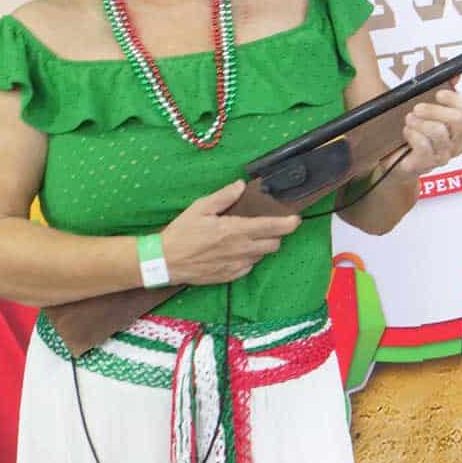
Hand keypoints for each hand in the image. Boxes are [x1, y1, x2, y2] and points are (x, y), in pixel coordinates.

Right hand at [159, 180, 301, 286]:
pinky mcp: (230, 276)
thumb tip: (240, 186)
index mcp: (235, 230)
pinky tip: (235, 251)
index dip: (288, 223)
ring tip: (246, 237)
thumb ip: (223, 196)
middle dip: (276, 235)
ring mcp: (236, 266)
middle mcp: (241, 250)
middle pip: (274, 244)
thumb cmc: (181, 233)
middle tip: (266, 226)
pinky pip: (249, 267)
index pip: (272, 227)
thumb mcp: (200, 208)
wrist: (165, 262)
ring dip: (260, 246)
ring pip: (261, 256)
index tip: (296, 219)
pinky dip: (248, 258)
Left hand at [397, 81, 461, 177]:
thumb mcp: (427, 108)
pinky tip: (407, 132)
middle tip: (417, 108)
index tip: (438, 94)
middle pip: (457, 119)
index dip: (456, 99)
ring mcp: (444, 154)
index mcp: (460, 126)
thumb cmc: (414, 130)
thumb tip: (455, 74)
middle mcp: (457, 141)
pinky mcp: (428, 164)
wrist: (395, 158)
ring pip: (439, 131)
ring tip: (409, 119)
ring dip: (420, 121)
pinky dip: (412, 134)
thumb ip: (442, 90)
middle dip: (434, 109)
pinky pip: (424, 145)